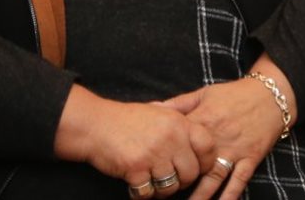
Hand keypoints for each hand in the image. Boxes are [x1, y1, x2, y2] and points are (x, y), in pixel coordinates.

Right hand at [55, 87, 211, 197]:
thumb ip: (180, 126)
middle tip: (171, 179)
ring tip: (153, 183)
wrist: (97, 124)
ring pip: (171, 186)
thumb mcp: (161, 112)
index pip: (207, 146)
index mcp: (179, 122)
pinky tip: (137, 185)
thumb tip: (201, 146)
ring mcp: (153, 154)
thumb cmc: (129, 120)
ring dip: (163, 190)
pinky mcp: (136, 169)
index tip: (197, 167)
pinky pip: (149, 193)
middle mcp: (170, 138)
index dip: (205, 162)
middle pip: (191, 173)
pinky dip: (143, 194)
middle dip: (182, 181)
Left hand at [159, 71, 289, 199]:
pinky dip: (230, 195)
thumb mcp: (204, 94)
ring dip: (201, 196)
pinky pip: (239, 180)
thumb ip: (178, 103)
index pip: (178, 144)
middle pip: (193, 167)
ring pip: (213, 178)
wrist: (270, 94)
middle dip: (179, 184)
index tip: (151, 172)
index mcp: (202, 122)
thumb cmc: (234, 94)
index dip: (164, 158)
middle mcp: (216, 139)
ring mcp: (234, 150)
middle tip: (165, 195)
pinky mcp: (250, 158)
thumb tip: (151, 107)